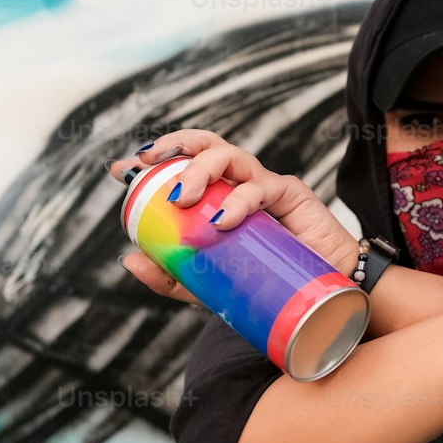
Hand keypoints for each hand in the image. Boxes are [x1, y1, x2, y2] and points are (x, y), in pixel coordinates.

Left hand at [107, 128, 359, 304]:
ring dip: (199, 168)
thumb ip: (172, 275)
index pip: (183, 165)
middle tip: (148, 165)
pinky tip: (222, 221)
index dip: (153, 158)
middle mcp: (237, 183)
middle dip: (173, 146)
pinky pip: (259, 187)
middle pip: (204, 146)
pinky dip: (237, 201)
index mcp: (217, 196)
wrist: (321, 297)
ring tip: (182, 198)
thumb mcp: (208, 284)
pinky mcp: (290, 193)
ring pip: (228, 155)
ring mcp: (263, 185)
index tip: (121, 168)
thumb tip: (129, 259)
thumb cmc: (267, 283)